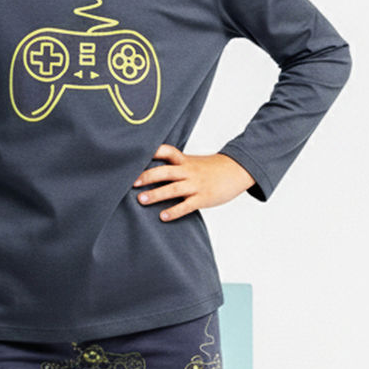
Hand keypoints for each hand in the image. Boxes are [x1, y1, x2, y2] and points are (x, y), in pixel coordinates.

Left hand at [133, 146, 254, 218]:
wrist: (237, 170)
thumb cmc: (210, 168)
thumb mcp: (192, 162)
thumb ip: (174, 165)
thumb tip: (149, 171)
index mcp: (184, 161)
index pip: (167, 151)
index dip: (152, 152)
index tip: (136, 156)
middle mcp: (188, 171)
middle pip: (165, 171)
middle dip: (148, 177)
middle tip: (132, 183)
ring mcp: (196, 185)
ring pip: (173, 189)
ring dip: (156, 194)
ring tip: (141, 200)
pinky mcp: (203, 198)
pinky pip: (186, 206)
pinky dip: (174, 211)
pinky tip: (163, 216)